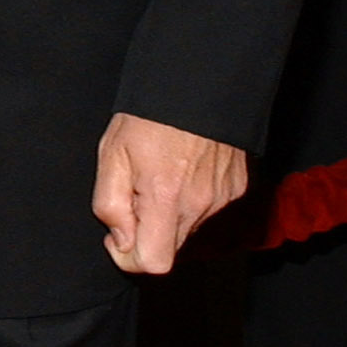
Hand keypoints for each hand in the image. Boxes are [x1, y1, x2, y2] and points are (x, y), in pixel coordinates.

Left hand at [92, 113, 247, 275]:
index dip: (129, 258)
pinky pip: (208, 210)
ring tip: (162, 174)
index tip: (118, 235)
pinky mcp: (236, 188)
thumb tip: (121, 241)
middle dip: (148, 233)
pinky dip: (192, 200)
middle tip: (137, 194)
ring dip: (170, 215)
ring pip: (188, 229)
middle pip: (170, 249)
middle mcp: (199, 204)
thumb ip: (110, 205)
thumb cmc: (149, 116)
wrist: (200, 83)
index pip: (154, 263)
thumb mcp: (112, 154)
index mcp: (165, 197)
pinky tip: (184, 170)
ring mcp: (222, 198)